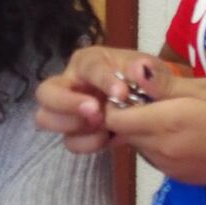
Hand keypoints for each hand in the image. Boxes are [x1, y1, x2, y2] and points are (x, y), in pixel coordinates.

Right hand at [35, 45, 172, 154]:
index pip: (89, 67)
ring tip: (103, 128)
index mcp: (91, 61)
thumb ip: (155, 76)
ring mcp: (69, 108)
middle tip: (96, 113)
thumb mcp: (159, 77)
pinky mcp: (75, 130)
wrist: (153, 108)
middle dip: (67, 104)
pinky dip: (87, 143)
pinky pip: (69, 141)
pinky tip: (108, 138)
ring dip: (73, 126)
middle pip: (46, 92)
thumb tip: (140, 70)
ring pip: (46, 118)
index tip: (122, 94)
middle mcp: (71, 82)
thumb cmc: (150, 84)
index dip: (103, 81)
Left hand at [104, 75, 205, 187]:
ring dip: (143, 129)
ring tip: (171, 112)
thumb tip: (132, 70)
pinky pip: (153, 157)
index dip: (117, 101)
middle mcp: (160, 151)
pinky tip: (181, 132)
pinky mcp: (178, 178)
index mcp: (166, 125)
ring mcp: (168, 168)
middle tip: (154, 96)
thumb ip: (165, 84)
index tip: (133, 87)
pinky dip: (156, 143)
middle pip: (124, 132)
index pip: (116, 119)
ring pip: (137, 145)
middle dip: (129, 114)